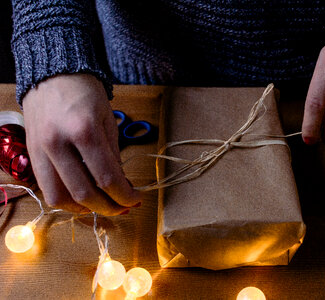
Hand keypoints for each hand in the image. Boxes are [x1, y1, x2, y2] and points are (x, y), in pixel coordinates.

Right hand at [23, 74, 141, 214]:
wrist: (53, 74)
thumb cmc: (86, 94)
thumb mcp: (109, 121)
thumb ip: (114, 156)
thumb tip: (122, 186)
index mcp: (84, 131)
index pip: (107, 178)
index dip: (125, 196)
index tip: (136, 200)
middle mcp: (59, 143)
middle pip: (83, 193)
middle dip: (108, 207)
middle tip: (123, 207)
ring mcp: (41, 150)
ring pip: (60, 198)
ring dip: (84, 209)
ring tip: (102, 205)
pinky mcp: (32, 154)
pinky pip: (46, 189)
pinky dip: (66, 200)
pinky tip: (82, 198)